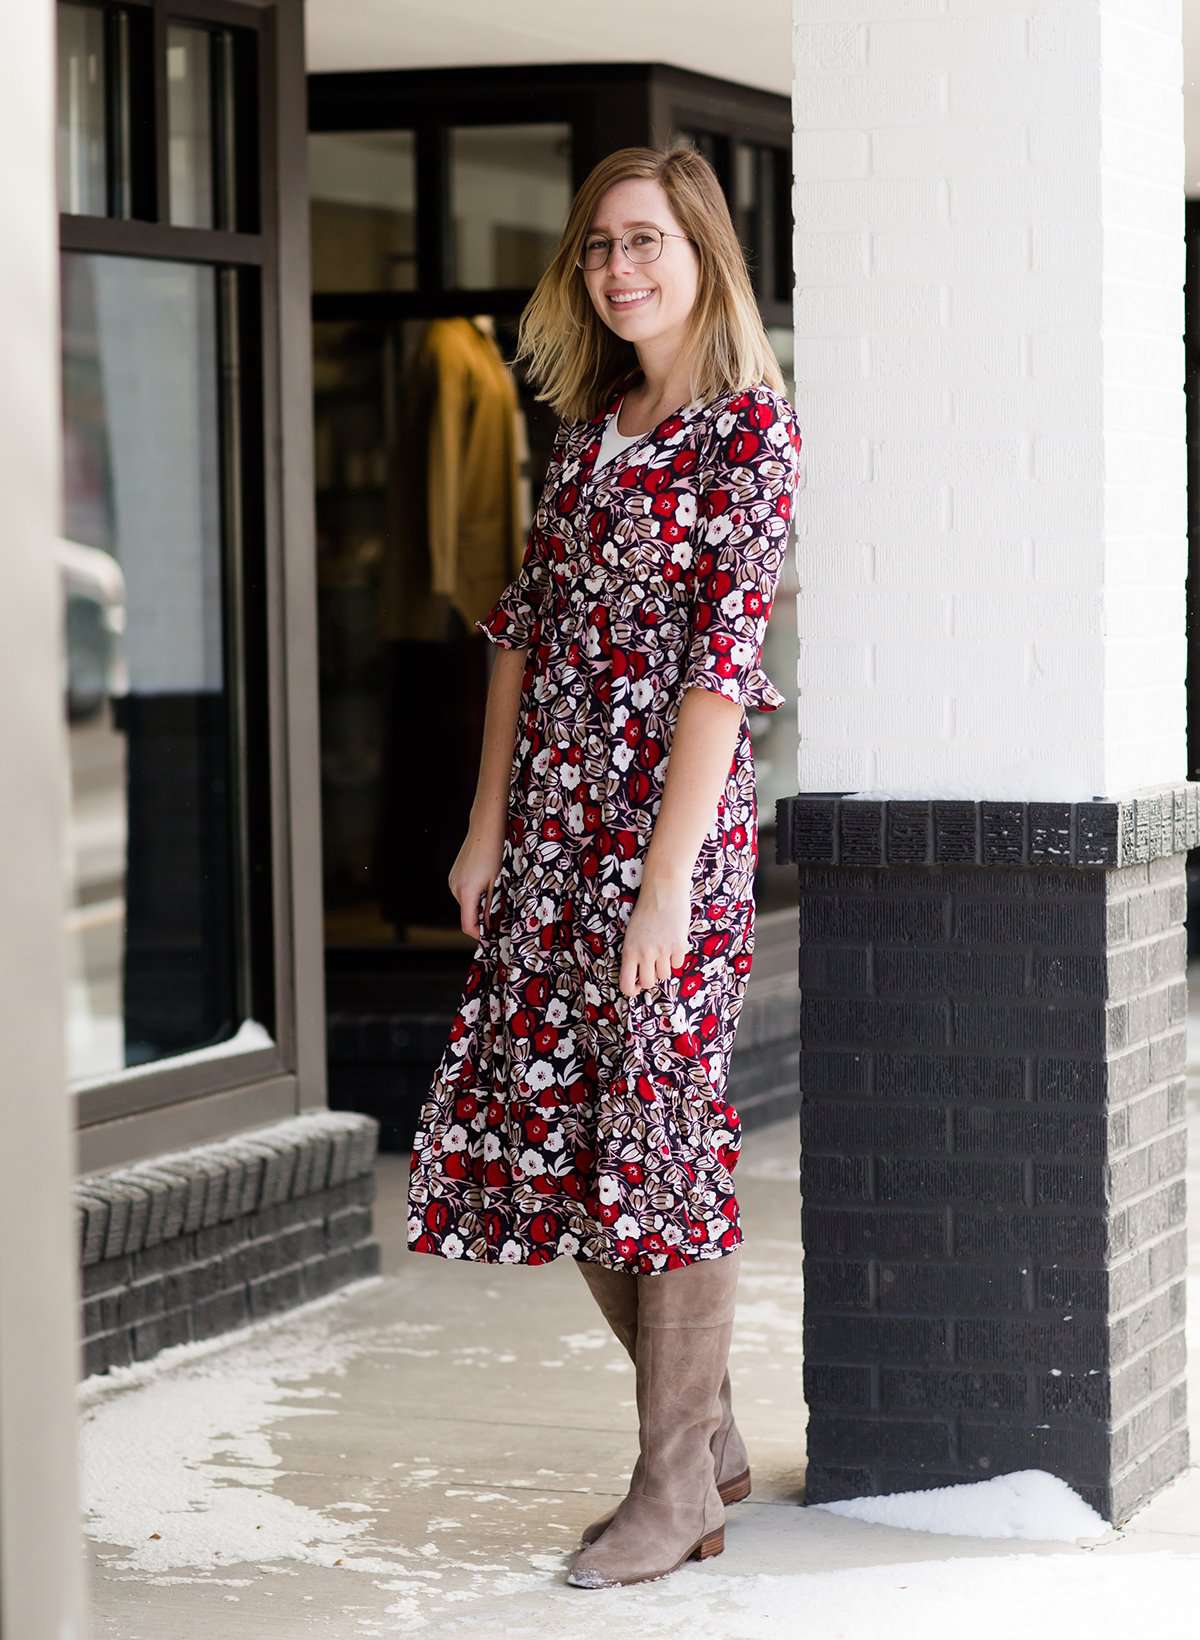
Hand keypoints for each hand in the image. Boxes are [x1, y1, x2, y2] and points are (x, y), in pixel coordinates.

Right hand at [448, 826, 503, 938]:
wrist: (484, 830)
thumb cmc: (494, 853)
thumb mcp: (498, 883)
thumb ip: (492, 907)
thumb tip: (491, 925)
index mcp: (467, 892)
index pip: (467, 925)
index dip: (479, 934)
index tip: (490, 937)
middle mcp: (455, 888)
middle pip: (467, 914)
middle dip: (481, 917)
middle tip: (499, 912)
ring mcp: (452, 881)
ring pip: (466, 903)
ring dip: (478, 904)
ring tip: (493, 890)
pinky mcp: (454, 875)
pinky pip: (463, 892)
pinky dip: (474, 894)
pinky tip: (485, 881)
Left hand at [619, 875, 691, 998]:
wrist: (663, 890)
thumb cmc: (646, 910)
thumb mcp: (632, 933)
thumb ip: (635, 953)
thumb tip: (641, 974)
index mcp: (629, 950)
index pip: (626, 984)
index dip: (632, 990)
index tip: (636, 986)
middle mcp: (644, 953)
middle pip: (648, 983)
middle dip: (651, 978)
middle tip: (653, 967)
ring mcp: (662, 950)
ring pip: (665, 975)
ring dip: (665, 966)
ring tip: (664, 950)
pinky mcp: (678, 946)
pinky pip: (678, 964)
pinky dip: (677, 957)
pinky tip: (673, 942)